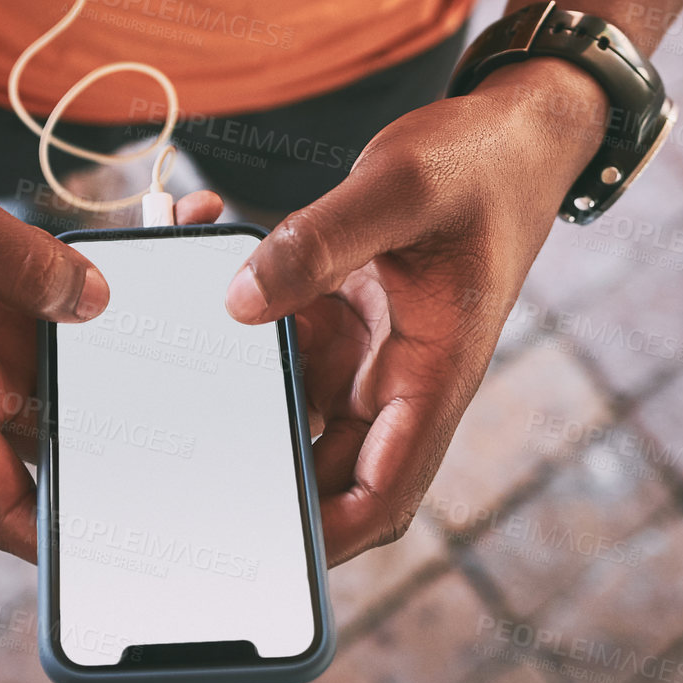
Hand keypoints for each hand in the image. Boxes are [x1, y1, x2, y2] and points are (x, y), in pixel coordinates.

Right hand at [0, 108, 221, 561]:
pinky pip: (70, 309)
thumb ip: (16, 255)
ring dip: (137, 355)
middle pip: (57, 441)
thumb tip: (97, 303)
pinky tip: (173, 245)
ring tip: (212, 326)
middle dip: (128, 443)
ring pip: (76, 373)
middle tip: (217, 440)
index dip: (53, 544)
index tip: (122, 562)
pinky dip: (116, 289)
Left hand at [223, 59, 605, 564]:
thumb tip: (238, 301)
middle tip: (177, 465)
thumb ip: (318, 241)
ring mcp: (372, 349)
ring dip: (237, 380)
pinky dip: (241, 311)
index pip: (384, 491)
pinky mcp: (346, 315)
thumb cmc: (476, 164)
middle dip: (257, 467)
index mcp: (434, 374)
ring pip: (293, 399)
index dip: (329, 536)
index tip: (264, 553)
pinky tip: (203, 244)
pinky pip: (284, 338)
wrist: (511, 130)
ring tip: (171, 348)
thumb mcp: (397, 188)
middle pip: (323, 461)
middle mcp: (400, 376)